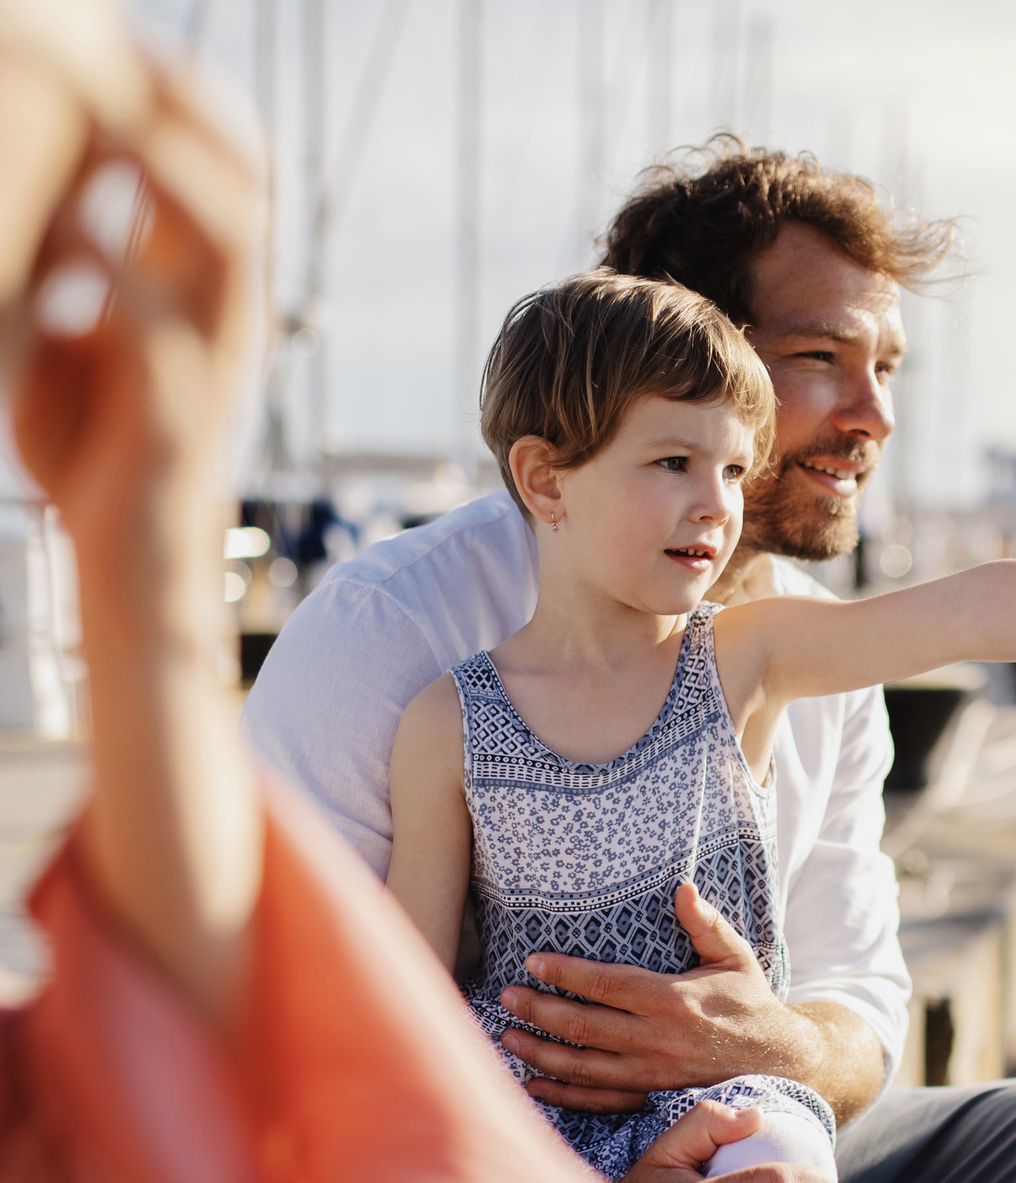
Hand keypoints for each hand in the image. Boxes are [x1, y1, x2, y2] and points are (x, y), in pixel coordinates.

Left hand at [12, 71, 255, 553]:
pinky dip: (115, 273)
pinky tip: (70, 238)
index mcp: (202, 296)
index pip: (219, 168)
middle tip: (119, 50)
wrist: (133, 571)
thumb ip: (68, 274)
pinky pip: (159, 325)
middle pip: (239, 180)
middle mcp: (224, 318)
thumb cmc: (95, 459)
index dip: (177, 97)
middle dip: (182, 108)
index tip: (118, 40)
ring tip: (106, 117)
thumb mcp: (71, 340)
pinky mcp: (180, 413)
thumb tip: (51, 206)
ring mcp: (212, 362)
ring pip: (223, 239)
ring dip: (168, 172)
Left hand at [500, 882, 804, 1113]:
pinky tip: (533, 1083)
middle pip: (582, 1026)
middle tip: (505, 996)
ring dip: (539, 1052)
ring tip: (508, 1036)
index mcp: (672, 999)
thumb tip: (682, 887)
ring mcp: (651, 1074)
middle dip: (538, 1010)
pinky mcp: (651, 1097)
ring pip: (581, 1067)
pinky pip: (598, 1101)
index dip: (564, 973)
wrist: (779, 1060)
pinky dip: (562, 1094)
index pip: (604, 984)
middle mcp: (656, 1039)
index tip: (533, 962)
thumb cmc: (751, 1002)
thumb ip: (706, 923)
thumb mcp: (735, 956)